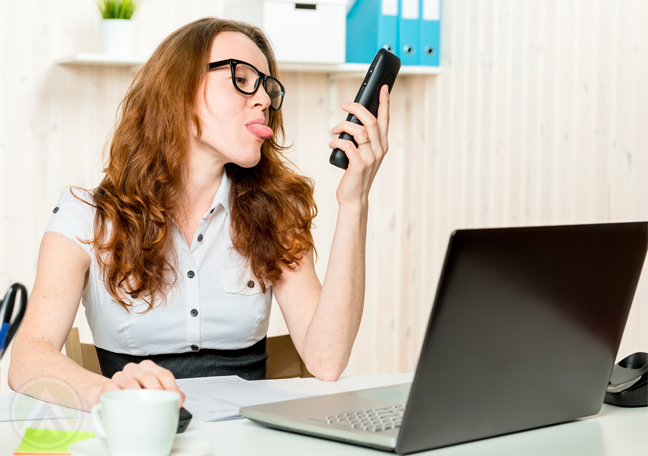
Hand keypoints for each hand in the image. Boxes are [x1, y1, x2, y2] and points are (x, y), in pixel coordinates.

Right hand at [90, 360, 185, 407]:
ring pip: (131, 383)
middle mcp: (134, 370)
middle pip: (149, 377)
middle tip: (163, 403)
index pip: (164, 374)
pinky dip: (121, 399)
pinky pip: (114, 391)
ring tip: (146, 405)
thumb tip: (179, 399)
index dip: (172, 388)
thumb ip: (167, 392)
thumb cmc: (133, 393)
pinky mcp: (107, 387)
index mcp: (148, 368)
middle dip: (158, 391)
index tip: (177, 401)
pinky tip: (127, 405)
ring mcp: (120, 377)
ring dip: (140, 395)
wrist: (107, 395)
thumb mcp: (151, 390)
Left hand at [329, 84, 389, 209]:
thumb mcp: (362, 155)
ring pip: (360, 130)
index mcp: (381, 145)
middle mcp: (379, 150)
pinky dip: (337, 141)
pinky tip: (332, 144)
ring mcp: (370, 158)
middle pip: (372, 120)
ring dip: (344, 126)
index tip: (383, 88)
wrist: (354, 198)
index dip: (384, 102)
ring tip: (334, 130)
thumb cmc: (355, 175)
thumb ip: (361, 140)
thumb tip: (349, 123)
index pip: (385, 119)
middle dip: (357, 108)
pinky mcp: (359, 165)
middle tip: (344, 106)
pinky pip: (348, 145)